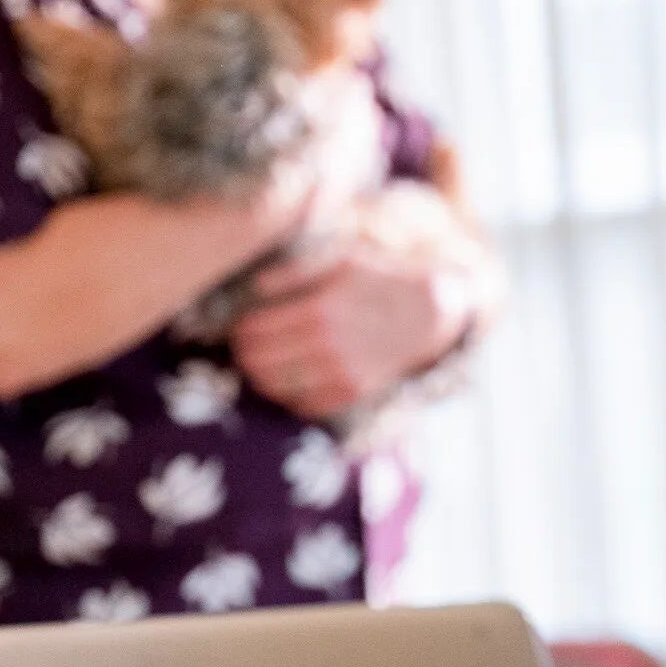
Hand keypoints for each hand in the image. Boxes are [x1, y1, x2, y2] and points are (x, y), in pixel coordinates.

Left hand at [229, 240, 458, 417]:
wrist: (427, 312)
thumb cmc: (377, 279)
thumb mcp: (339, 261)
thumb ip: (293, 273)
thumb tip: (253, 288)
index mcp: (318, 310)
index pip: (254, 330)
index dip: (238, 331)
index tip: (238, 327)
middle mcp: (326, 346)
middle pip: (259, 362)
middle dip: (243, 355)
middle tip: (243, 348)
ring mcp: (340, 374)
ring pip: (275, 387)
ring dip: (258, 378)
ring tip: (258, 365)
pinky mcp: (351, 393)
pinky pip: (303, 405)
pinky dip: (287, 395)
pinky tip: (287, 380)